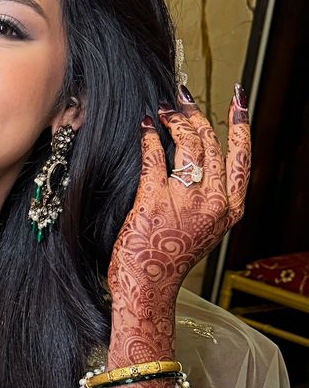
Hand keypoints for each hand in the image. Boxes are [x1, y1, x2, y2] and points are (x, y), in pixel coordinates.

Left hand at [105, 84, 249, 387]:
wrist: (147, 287)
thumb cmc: (168, 260)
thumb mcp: (203, 231)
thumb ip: (209, 201)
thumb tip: (200, 165)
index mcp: (229, 210)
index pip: (243, 158)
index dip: (240, 126)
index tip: (238, 102)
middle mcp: (213, 204)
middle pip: (211, 144)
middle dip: (196, 116)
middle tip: (183, 100)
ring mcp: (185, 202)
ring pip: (187, 145)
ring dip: (174, 120)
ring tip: (163, 110)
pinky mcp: (154, 201)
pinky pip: (154, 157)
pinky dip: (149, 137)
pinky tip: (145, 128)